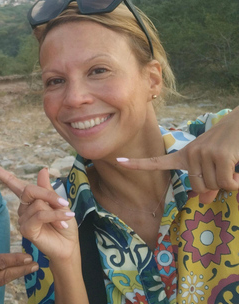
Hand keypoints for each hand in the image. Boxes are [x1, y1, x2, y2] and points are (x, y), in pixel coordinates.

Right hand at [0, 161, 78, 262]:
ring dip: (56, 211)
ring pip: (37, 204)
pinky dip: (54, 216)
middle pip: (28, 190)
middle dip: (47, 194)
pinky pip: (40, 215)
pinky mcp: (26, 230)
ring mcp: (23, 219)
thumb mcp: (59, 204)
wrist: (68, 247)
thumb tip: (42, 169)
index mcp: (29, 199)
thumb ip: (47, 189)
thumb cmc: (63, 225)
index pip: (11, 182)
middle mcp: (23, 208)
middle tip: (63, 203)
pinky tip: (63, 223)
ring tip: (65, 219)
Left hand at [116, 108, 238, 203]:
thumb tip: (205, 200)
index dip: (138, 164)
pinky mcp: (219, 157)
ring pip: (213, 187)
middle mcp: (189, 153)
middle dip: (214, 187)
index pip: (157, 161)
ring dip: (227, 182)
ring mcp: (202, 154)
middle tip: (224, 171)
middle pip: (197, 189)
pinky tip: (237, 169)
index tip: (119, 162)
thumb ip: (206, 181)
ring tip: (230, 165)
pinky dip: (236, 183)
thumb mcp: (213, 163)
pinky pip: (227, 184)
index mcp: (184, 155)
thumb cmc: (228, 146)